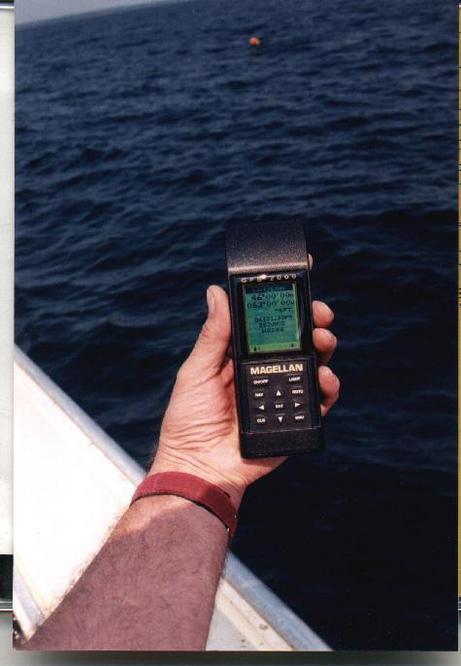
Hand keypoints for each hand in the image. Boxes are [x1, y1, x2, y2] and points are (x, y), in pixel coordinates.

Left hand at [151, 264, 338, 507]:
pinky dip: (328, 386)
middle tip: (319, 311)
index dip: (285, 300)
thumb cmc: (188, 421)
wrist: (198, 468)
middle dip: (313, 319)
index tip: (301, 277)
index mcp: (240, 355)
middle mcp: (265, 369)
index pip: (267, 322)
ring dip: (324, 346)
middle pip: (297, 338)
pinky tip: (324, 377)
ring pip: (313, 363)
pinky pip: (320, 399)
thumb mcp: (196, 372)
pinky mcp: (296, 418)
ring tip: (322, 340)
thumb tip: (217, 292)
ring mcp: (282, 392)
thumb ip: (213, 336)